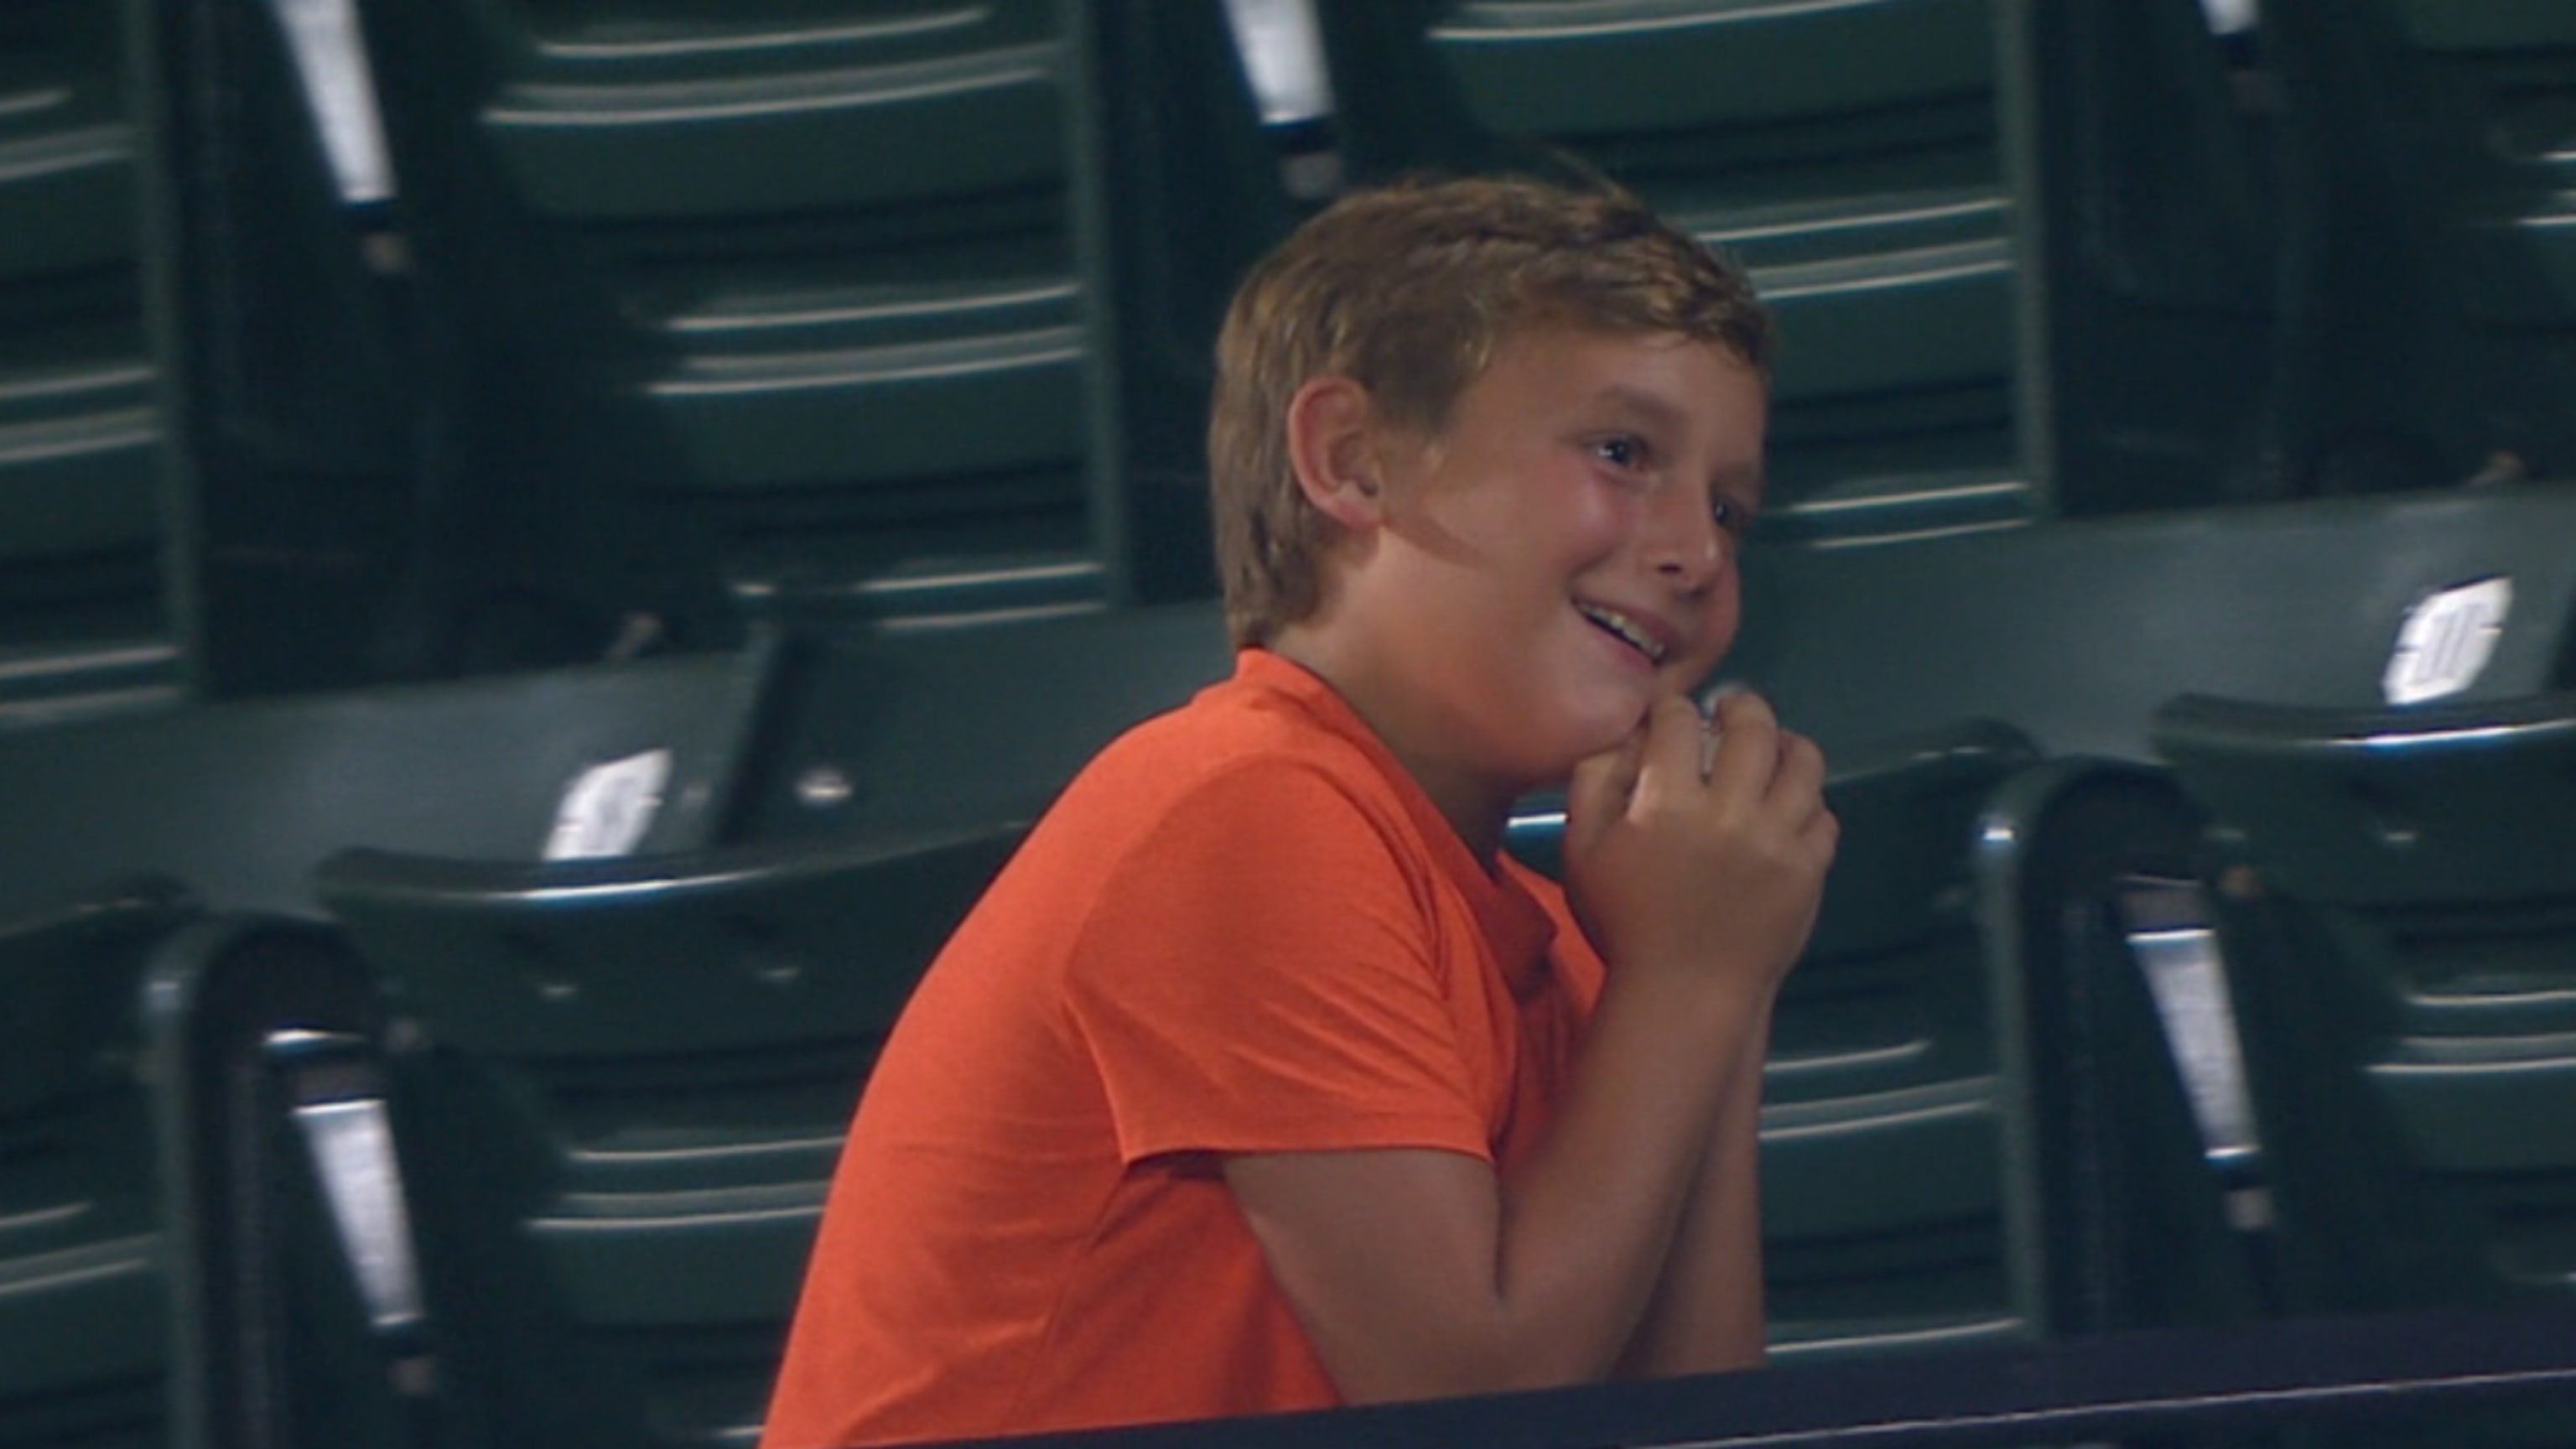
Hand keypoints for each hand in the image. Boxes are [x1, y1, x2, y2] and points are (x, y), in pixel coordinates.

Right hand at [1559, 691, 1835, 996]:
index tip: (1670, 714)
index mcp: (1669, 804)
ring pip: (1804, 763)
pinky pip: (1824, 815)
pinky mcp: (1810, 870)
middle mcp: (1731, 812)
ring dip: (1787, 742)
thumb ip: (1595, 782)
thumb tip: (1630, 736)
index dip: (1672, 707)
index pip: (1679, 721)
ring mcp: (1779, 841)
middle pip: (1753, 727)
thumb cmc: (1624, 922)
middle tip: (1730, 709)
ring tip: (1773, 747)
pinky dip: (1808, 800)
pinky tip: (1788, 805)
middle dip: (1740, 705)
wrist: (1684, 994)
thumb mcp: (1581, 849)